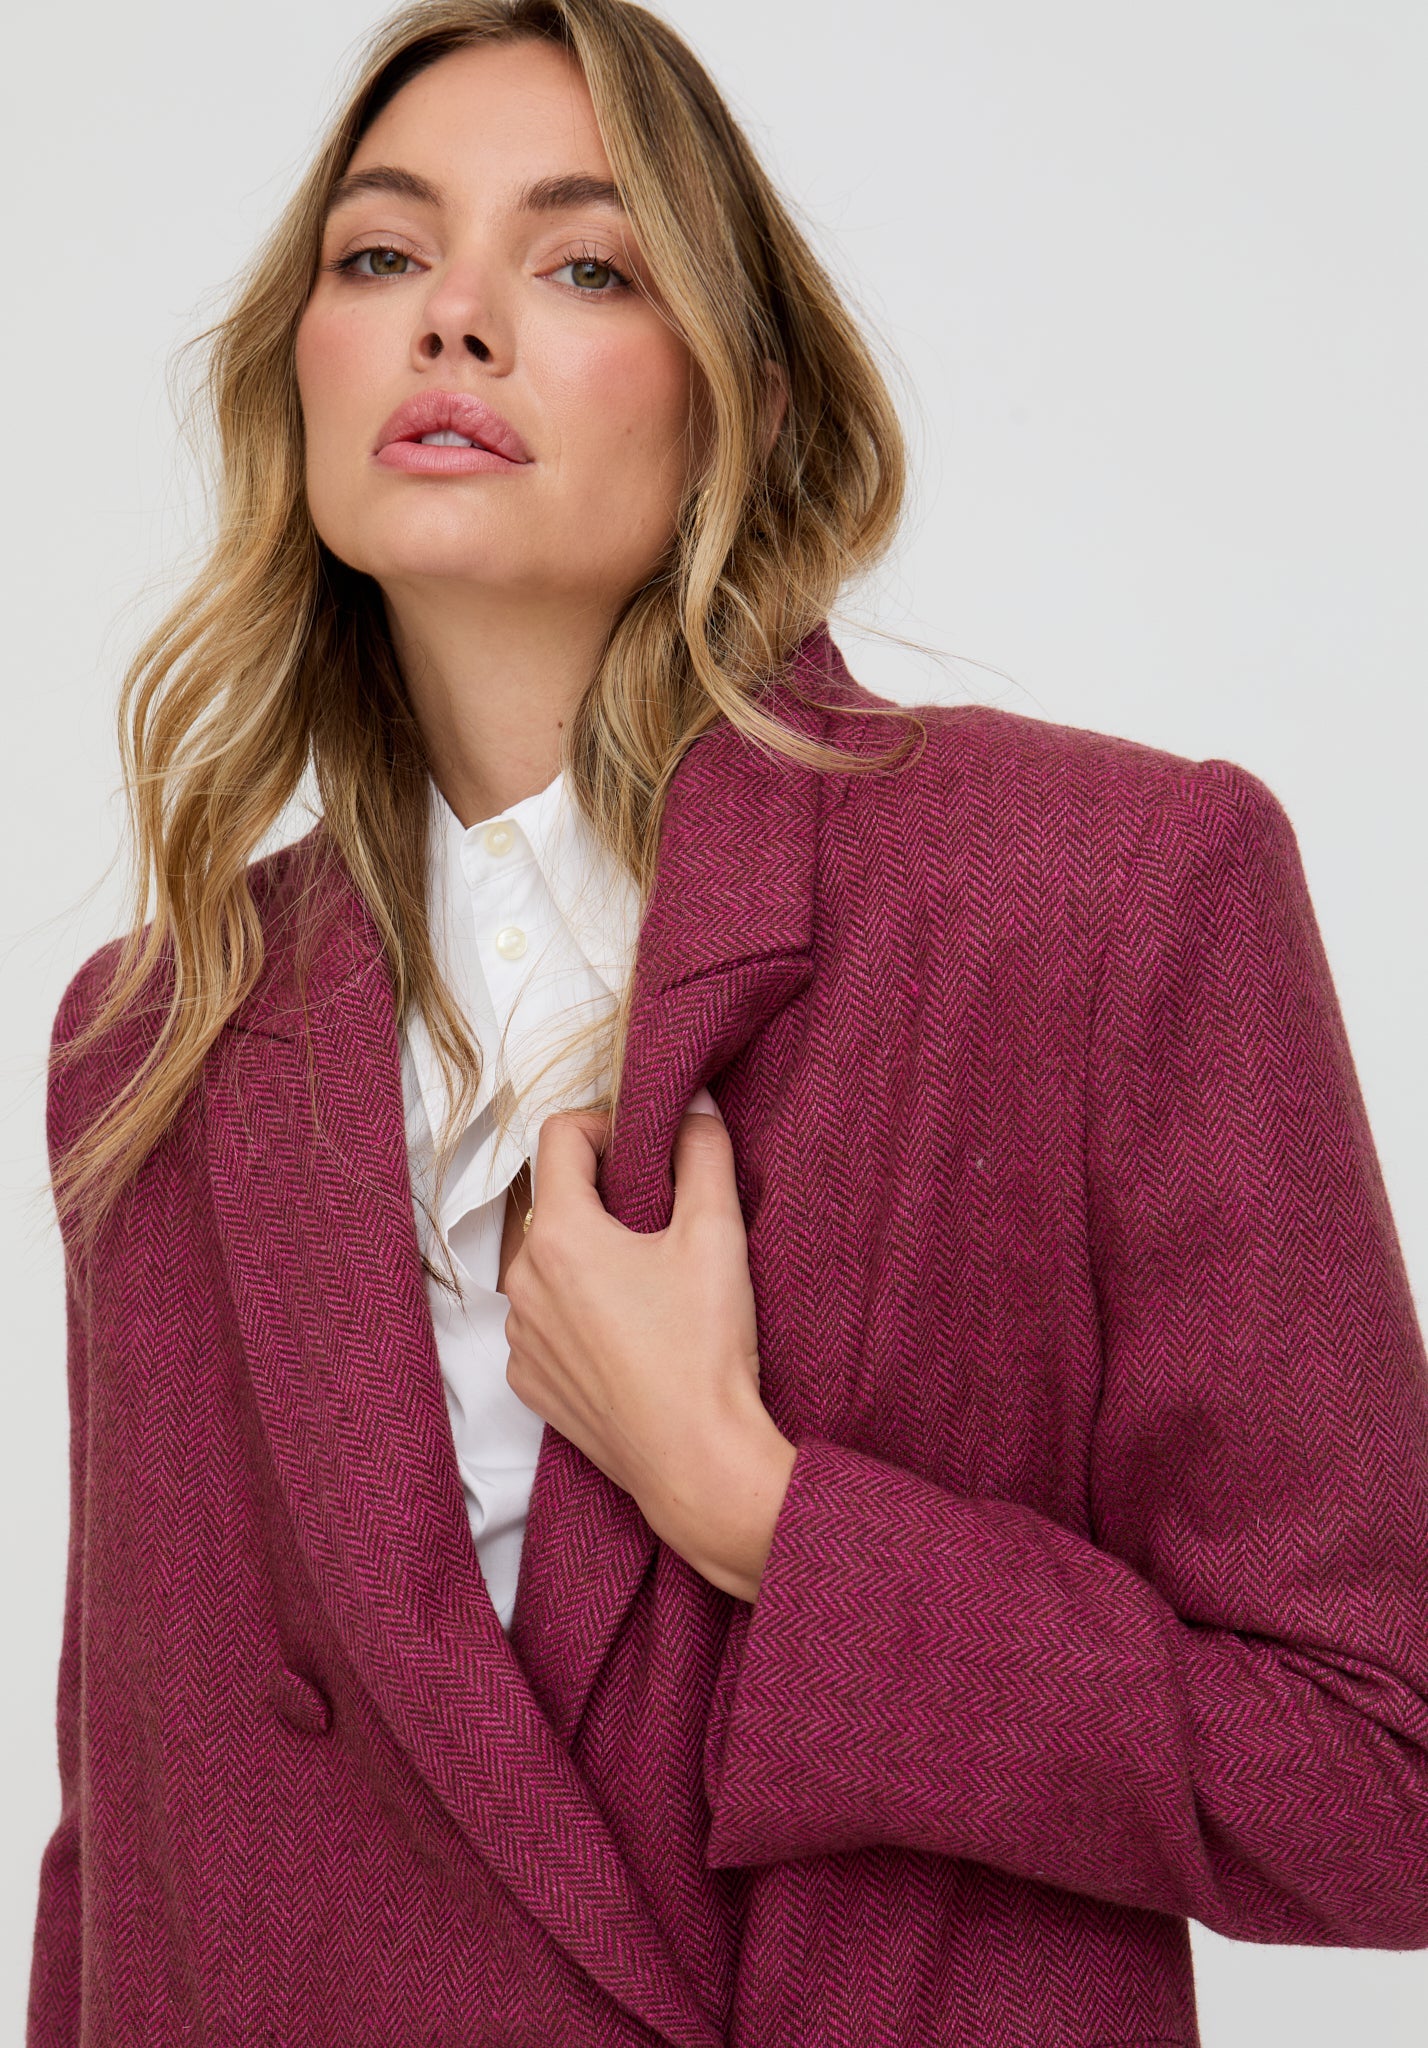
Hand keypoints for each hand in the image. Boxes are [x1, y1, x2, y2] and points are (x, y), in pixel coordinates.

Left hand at [502, 1094, 796, 1599]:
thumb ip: (704, 1155)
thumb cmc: (702, 1349)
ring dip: (587, 1255)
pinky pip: (544, 1322)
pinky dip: (576, 1312)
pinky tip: (629, 1334)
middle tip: (659, 1215)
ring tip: (647, 1282)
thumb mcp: (716, 1235)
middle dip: (600, 1194)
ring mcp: (521, 1337)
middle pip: (552, 1201)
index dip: (604, 1124)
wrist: (694, 1460)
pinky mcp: (530, 1382)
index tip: (644, 1147)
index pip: (558, 1136)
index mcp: (559, 1234)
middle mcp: (522, 1281)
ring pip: (546, 1264)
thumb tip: (696, 1108)